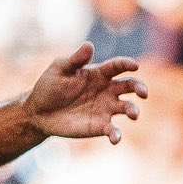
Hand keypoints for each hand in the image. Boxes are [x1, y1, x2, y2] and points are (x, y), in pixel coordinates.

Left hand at [26, 44, 148, 143]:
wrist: (39, 112)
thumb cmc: (49, 86)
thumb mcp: (60, 69)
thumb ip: (75, 59)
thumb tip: (89, 44)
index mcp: (99, 73)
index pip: (117, 66)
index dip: (127, 64)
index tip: (134, 65)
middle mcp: (107, 90)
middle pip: (130, 86)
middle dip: (139, 88)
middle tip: (143, 92)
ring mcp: (105, 108)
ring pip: (127, 108)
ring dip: (133, 110)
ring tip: (134, 114)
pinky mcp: (100, 126)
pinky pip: (113, 130)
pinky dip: (117, 135)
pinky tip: (116, 138)